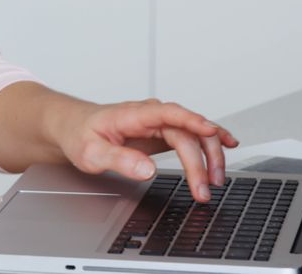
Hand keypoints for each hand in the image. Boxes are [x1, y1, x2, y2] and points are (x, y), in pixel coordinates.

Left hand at [57, 99, 238, 201]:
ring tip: (215, 182)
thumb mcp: (91, 153)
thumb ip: (118, 160)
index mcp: (132, 114)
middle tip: (204, 189)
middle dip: (201, 159)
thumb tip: (148, 169)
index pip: (168, 113)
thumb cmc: (80, 135)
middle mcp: (150, 115)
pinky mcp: (162, 132)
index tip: (211, 132)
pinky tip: (228, 145)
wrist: (73, 127)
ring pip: (194, 134)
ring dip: (209, 155)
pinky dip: (210, 141)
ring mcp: (158, 123)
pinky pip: (191, 135)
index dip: (191, 121)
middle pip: (186, 131)